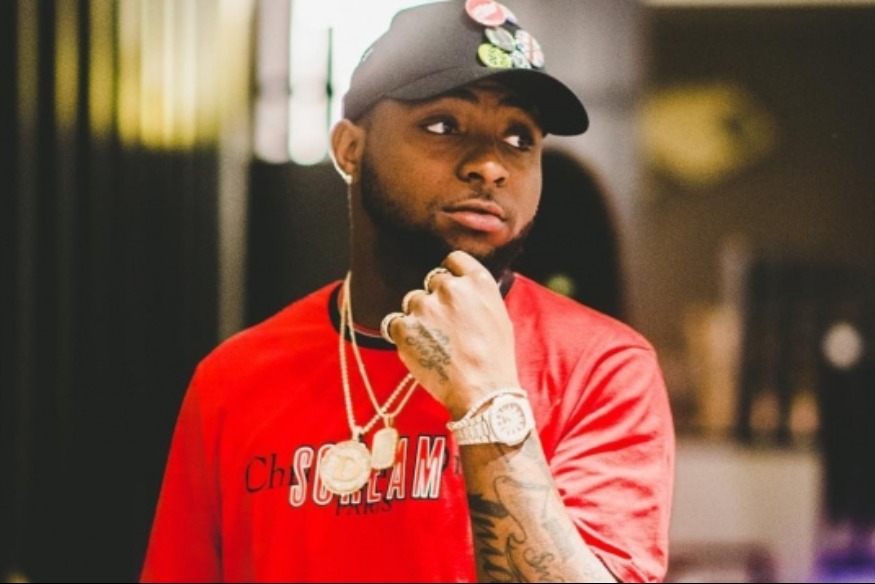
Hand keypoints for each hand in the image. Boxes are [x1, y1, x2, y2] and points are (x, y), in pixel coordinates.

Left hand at [386, 251, 519, 418]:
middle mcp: (450, 288)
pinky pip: (396, 322)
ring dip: (419, 317)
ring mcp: (425, 306)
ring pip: (413, 302)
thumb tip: (462, 286)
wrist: (482, 392)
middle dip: (436, 300)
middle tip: (446, 327)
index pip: (453, 260)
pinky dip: (404, 335)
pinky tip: (421, 351)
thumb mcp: (498, 315)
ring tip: (435, 343)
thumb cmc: (495, 358)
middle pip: (432, 282)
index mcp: (477, 281)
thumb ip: (477, 294)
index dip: (450, 275)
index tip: (450, 291)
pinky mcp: (405, 327)